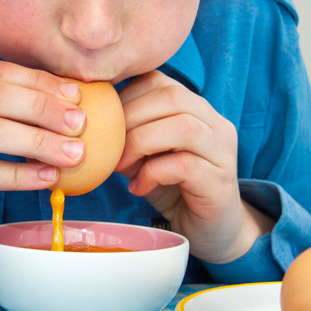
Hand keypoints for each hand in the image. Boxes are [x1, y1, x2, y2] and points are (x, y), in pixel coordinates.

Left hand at [116, 71, 273, 263]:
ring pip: (183, 127)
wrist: (209, 230)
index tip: (103, 121)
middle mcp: (215, 123)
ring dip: (141, 142)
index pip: (160, 81)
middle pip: (172, 96)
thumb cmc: (173, 188)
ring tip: (120, 165)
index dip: (125, 95)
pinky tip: (139, 187)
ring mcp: (222, 151)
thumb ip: (126, 135)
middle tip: (107, 145)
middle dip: (129, 117)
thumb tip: (88, 123)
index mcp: (196, 108)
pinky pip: (185, 165)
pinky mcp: (220, 181)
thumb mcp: (144, 156)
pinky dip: (153, 173)